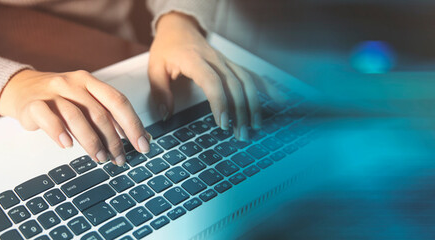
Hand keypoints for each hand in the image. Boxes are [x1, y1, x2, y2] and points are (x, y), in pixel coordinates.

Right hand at [0, 69, 150, 165]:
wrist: (21, 89)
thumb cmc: (60, 100)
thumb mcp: (86, 102)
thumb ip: (110, 117)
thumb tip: (142, 138)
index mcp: (91, 82)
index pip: (118, 101)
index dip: (133, 124)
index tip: (143, 145)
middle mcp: (73, 84)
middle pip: (99, 113)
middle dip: (114, 140)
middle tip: (119, 159)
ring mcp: (53, 93)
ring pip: (76, 117)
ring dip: (92, 142)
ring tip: (100, 158)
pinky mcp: (33, 104)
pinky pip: (49, 118)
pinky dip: (60, 133)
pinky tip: (68, 146)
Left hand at [148, 12, 282, 140]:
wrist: (179, 28)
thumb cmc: (167, 48)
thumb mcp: (155, 68)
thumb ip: (160, 92)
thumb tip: (166, 116)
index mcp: (194, 60)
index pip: (212, 82)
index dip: (220, 103)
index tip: (223, 123)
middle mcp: (215, 60)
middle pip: (234, 85)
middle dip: (240, 111)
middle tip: (240, 134)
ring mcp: (226, 61)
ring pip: (246, 81)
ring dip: (254, 105)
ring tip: (255, 126)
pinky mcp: (233, 65)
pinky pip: (252, 75)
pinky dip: (268, 88)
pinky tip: (279, 100)